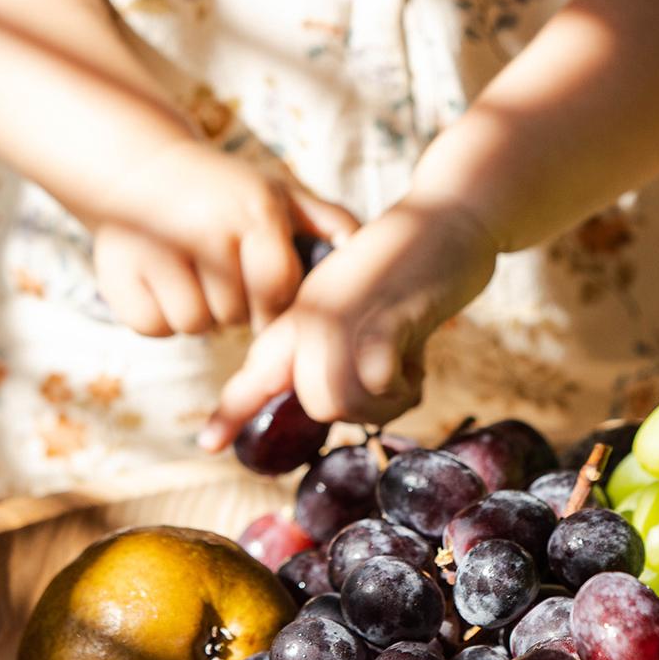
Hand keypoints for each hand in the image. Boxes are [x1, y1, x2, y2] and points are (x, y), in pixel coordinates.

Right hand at [90, 145, 355, 339]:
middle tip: (219, 268)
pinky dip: (160, 315)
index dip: (272, 301)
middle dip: (234, 304)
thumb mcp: (278, 193)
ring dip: (199, 311)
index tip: (262, 289)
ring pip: (196, 325)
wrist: (138, 164)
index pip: (277, 290)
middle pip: (235, 314)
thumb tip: (363, 250)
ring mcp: (157, 252)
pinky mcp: (119, 278)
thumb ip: (327, 221)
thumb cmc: (225, 190)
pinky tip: (159, 278)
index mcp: (254, 212)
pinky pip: (156, 327)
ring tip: (190, 270)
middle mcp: (206, 230)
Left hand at [201, 194, 498, 444]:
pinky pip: (376, 376)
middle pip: (314, 402)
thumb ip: (341, 352)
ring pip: (339, 397)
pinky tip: (418, 364)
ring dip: (386, 402)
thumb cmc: (409, 270)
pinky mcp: (387, 309)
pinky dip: (404, 386)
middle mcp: (315, 313)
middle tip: (391, 385)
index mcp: (302, 315)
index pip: (256, 371)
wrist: (449, 215)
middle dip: (360, 410)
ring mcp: (348, 310)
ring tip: (407, 373)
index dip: (232, 411)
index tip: (208, 444)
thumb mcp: (359, 310)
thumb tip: (338, 403)